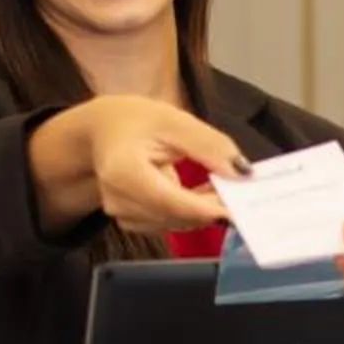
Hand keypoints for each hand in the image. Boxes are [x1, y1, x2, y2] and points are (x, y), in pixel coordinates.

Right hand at [31, 97, 247, 237]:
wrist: (101, 131)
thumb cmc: (135, 120)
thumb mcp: (175, 121)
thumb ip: (210, 145)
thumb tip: (242, 173)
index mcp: (123, 172)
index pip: (173, 202)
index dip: (210, 208)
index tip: (241, 207)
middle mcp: (118, 200)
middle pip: (176, 216)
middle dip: (210, 206)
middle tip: (240, 188)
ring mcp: (121, 214)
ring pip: (175, 223)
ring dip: (201, 209)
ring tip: (218, 185)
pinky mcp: (129, 221)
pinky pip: (168, 223)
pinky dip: (188, 212)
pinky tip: (198, 194)